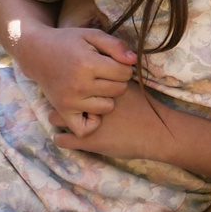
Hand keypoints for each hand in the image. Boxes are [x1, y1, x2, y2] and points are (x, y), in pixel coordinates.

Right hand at [11, 24, 136, 136]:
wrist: (36, 53)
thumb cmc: (68, 42)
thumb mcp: (92, 35)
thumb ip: (115, 45)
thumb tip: (134, 60)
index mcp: (88, 64)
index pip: (125, 72)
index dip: (124, 66)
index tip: (113, 62)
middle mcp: (79, 85)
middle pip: (119, 90)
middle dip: (116, 80)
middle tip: (104, 73)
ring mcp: (70, 101)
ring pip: (107, 107)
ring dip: (107, 97)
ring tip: (97, 87)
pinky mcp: (63, 111)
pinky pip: (85, 128)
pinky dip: (92, 121)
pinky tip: (90, 106)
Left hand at [54, 82, 169, 159]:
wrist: (155, 131)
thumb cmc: (145, 108)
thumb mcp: (129, 85)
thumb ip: (112, 77)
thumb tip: (101, 70)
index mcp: (96, 86)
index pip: (71, 80)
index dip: (70, 85)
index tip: (70, 88)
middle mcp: (86, 102)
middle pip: (59, 97)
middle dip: (62, 100)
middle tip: (67, 104)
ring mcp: (85, 122)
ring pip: (54, 119)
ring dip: (60, 119)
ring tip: (67, 120)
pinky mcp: (87, 141)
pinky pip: (61, 140)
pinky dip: (62, 139)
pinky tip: (67, 137)